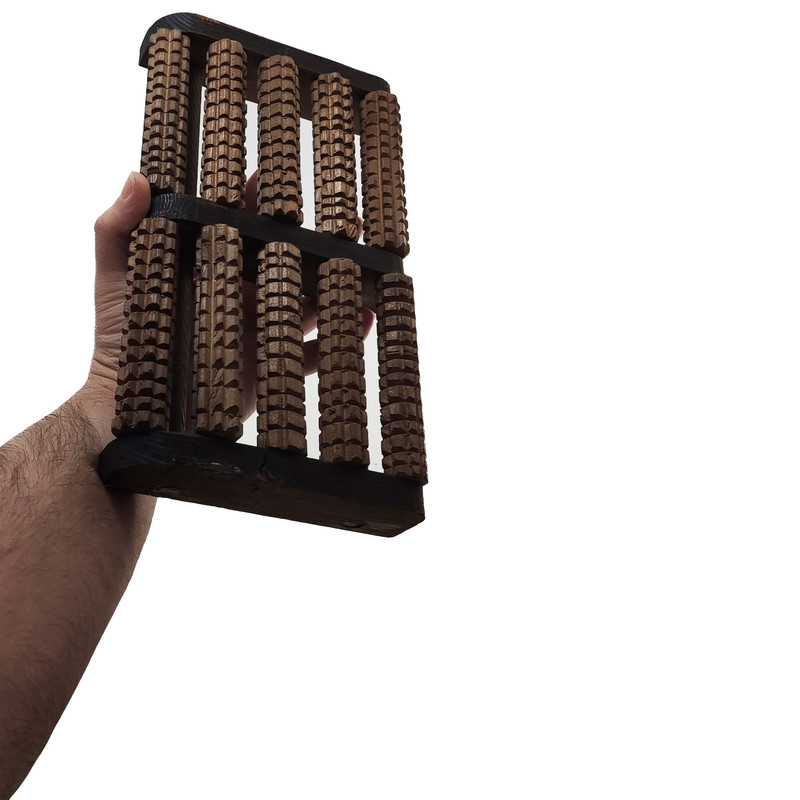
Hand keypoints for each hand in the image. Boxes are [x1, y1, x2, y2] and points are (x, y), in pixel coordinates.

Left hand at [86, 172, 373, 427]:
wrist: (133, 409)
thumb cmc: (121, 341)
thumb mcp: (115, 280)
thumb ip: (118, 231)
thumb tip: (139, 178)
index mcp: (213, 268)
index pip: (242, 226)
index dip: (264, 203)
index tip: (287, 180)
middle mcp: (241, 295)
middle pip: (286, 261)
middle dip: (316, 243)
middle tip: (349, 226)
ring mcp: (260, 330)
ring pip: (306, 303)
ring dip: (334, 287)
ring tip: (363, 269)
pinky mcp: (271, 367)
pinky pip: (313, 352)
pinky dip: (338, 340)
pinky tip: (360, 321)